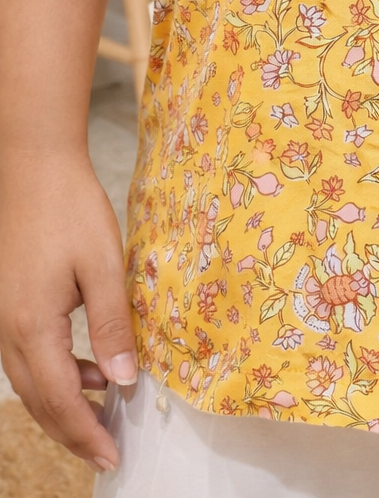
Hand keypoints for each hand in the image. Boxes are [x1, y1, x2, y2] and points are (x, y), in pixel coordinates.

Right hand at [0, 157, 136, 472]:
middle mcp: (8, 332)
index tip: (114, 455)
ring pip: (30, 382)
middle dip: (73, 431)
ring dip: (63, 403)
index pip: (60, 401)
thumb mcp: (104, 265)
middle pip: (38, 402)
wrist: (33, 166)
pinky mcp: (8, 304)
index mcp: (32, 328)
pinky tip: (86, 365)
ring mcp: (2, 319)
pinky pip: (27, 357)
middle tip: (108, 449)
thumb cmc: (70, 208)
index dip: (87, 433)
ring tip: (105, 408)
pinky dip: (55, 374)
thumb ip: (112, 327)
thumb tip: (124, 382)